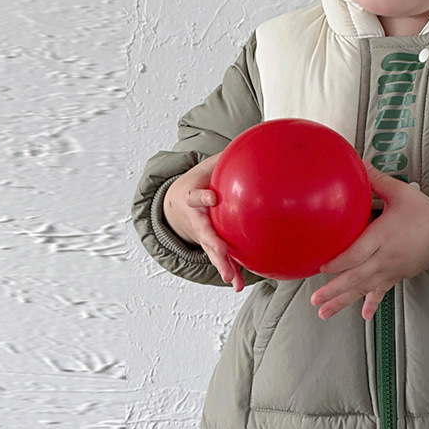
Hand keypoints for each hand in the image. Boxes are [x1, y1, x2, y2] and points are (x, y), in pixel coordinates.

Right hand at [162, 152, 243, 291]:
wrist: (174, 203)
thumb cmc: (198, 181)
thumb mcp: (206, 166)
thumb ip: (225, 158)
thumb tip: (254, 143)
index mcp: (193, 196)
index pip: (196, 195)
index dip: (203, 196)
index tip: (212, 197)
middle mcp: (195, 218)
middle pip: (203, 231)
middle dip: (211, 242)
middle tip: (221, 250)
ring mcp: (201, 234)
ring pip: (210, 250)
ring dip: (220, 264)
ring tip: (229, 278)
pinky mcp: (209, 245)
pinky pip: (219, 259)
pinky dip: (228, 271)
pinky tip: (237, 285)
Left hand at [310, 163, 428, 320]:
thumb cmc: (425, 213)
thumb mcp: (401, 193)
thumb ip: (377, 180)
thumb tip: (359, 163)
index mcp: (384, 236)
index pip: (358, 252)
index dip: (340, 261)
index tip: (321, 266)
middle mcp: (386, 257)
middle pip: (357, 276)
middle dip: (334, 289)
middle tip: (315, 299)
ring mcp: (391, 270)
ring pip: (364, 288)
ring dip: (343, 301)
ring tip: (324, 312)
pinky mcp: (396, 276)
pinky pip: (382, 292)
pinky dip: (372, 303)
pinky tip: (364, 315)